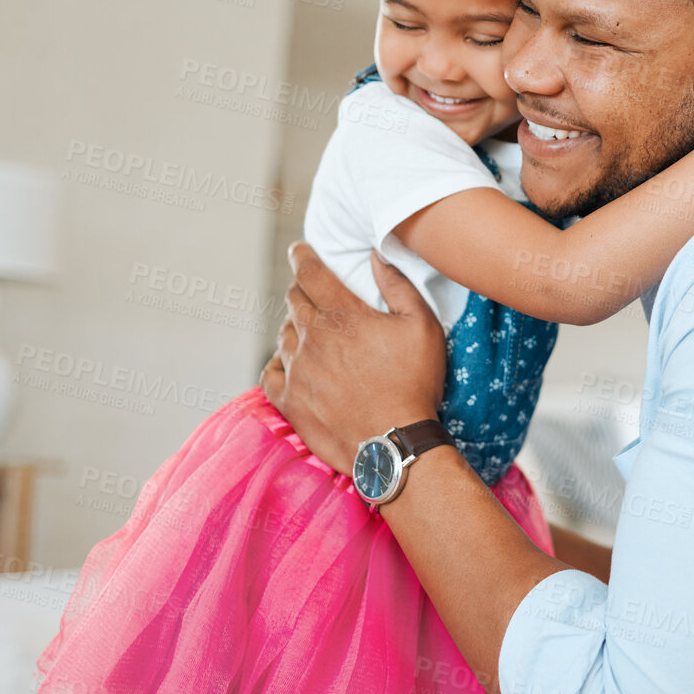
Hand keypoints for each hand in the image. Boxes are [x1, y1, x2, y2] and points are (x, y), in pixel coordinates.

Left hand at [261, 243, 445, 473]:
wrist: (394, 444)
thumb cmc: (414, 383)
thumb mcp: (422, 326)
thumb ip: (398, 285)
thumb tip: (376, 254)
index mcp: (343, 315)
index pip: (310, 272)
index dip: (302, 256)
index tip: (299, 249)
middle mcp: (313, 338)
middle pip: (294, 300)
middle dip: (303, 291)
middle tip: (315, 294)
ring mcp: (297, 370)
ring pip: (284, 334)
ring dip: (295, 327)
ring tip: (312, 333)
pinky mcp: (289, 401)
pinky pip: (271, 372)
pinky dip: (279, 362)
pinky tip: (291, 364)